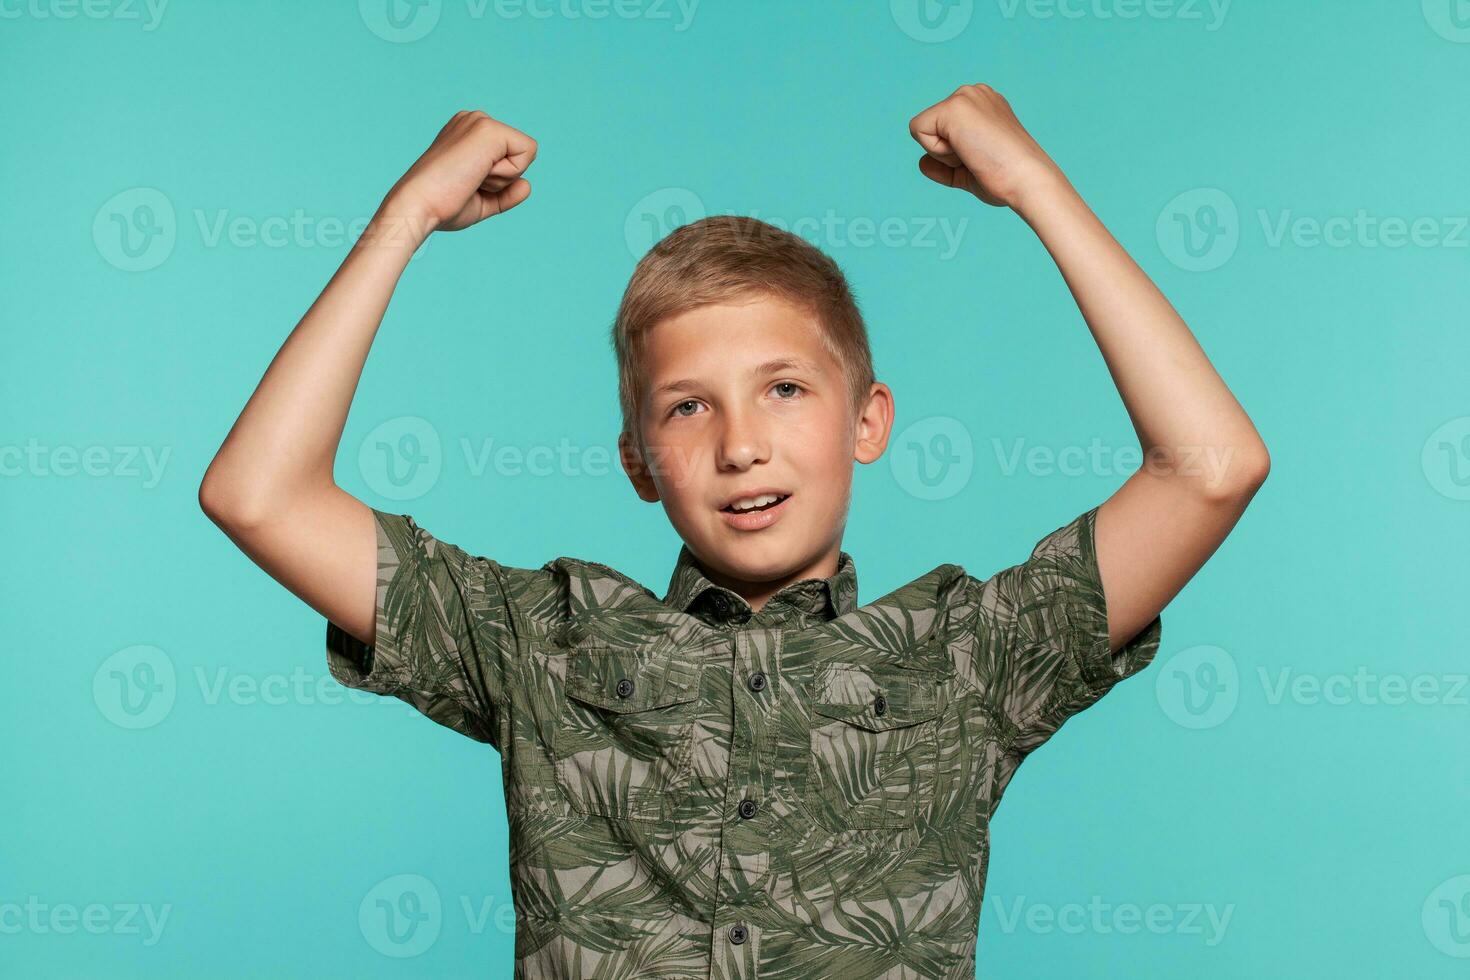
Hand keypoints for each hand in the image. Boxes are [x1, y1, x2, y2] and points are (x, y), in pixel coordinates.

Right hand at [382, 110, 537, 233]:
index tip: (467, 185)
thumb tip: (527, 185)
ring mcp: (480, 121)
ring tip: (469, 179)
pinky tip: (477, 174)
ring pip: (525, 154)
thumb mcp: (481, 200)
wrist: (419, 205)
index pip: (511, 157)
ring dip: (502, 179)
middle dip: (502, 180)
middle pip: (520, 155)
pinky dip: (508, 174)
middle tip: (468, 183)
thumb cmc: (441, 206)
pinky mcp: (488, 128)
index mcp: (468, 134)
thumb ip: (505, 193)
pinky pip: (528, 152)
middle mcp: (474, 121)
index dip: (498, 182)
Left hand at [909, 84, 1063, 209]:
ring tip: (975, 154)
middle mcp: (974, 94)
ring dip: (943, 153)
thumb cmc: (1006, 179)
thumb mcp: (969, 171)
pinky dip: (937, 151)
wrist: (1026, 180)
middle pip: (931, 129)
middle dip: (946, 153)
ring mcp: (965, 96)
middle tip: (979, 158)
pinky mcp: (953, 106)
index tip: (981, 158)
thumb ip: (945, 166)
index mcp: (982, 105)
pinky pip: (917, 131)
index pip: (943, 131)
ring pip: (924, 129)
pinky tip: (967, 150)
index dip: (952, 155)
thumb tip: (922, 163)